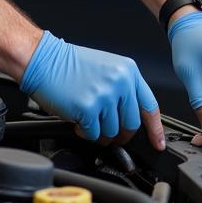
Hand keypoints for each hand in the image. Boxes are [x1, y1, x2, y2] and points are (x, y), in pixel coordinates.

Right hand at [20, 31, 164, 149]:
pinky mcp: (88, 108)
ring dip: (98, 132)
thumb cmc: (70, 64)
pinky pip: (93, 135)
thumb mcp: (106, 69)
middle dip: (119, 134)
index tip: (157, 143)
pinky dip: (84, 132)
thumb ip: (123, 90)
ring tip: (86, 117)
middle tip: (105, 130)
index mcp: (128, 70)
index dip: (155, 128)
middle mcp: (120, 81)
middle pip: (131, 124)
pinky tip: (77, 119)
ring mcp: (105, 95)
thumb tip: (131, 118)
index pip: (149, 105)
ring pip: (112, 133)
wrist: (43, 59)